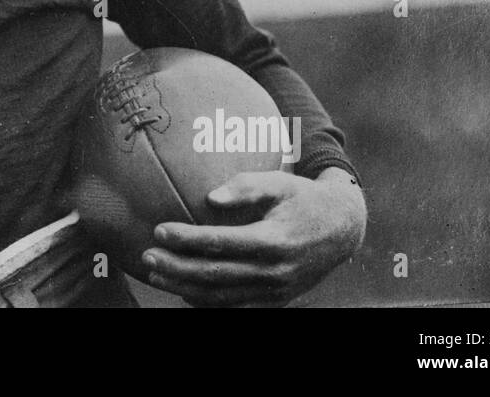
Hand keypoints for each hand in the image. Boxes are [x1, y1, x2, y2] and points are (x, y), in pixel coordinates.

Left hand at [140, 168, 365, 306]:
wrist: (343, 230)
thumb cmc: (304, 198)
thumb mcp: (280, 182)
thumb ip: (246, 186)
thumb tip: (209, 198)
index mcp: (273, 241)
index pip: (220, 243)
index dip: (187, 239)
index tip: (160, 229)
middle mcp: (274, 272)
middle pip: (214, 275)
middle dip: (176, 268)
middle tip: (147, 256)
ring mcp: (275, 291)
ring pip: (221, 296)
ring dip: (184, 288)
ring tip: (156, 276)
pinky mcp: (276, 301)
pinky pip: (236, 307)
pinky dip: (207, 303)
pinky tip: (183, 291)